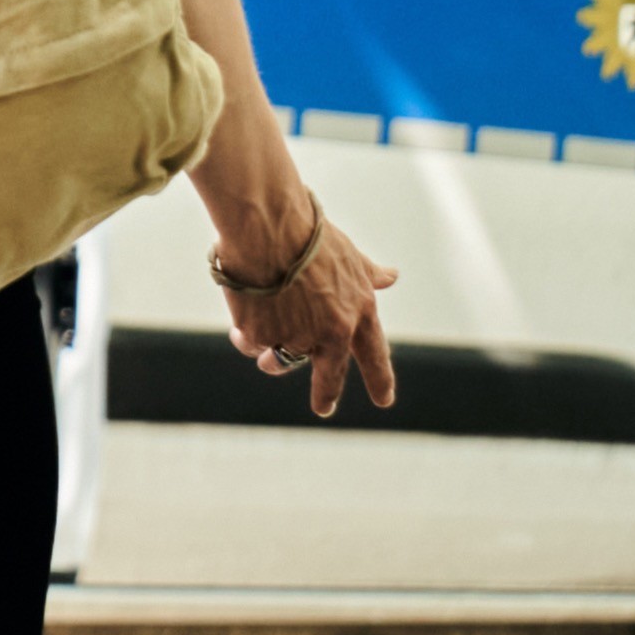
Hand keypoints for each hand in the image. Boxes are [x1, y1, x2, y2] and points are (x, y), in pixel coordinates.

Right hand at [213, 200, 399, 417]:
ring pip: (280, 357)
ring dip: (271, 357)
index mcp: (359, 312)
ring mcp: (296, 336)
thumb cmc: (309, 233)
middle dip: (326, 394)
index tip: (384, 399)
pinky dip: (245, 331)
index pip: (374, 354)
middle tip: (323, 407)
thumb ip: (369, 274)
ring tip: (262, 347)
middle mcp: (332, 331)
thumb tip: (391, 277)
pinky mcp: (262, 336)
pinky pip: (251, 343)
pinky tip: (243, 308)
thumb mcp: (349, 255)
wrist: (269, 227)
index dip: (380, 379)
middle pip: (330, 374)